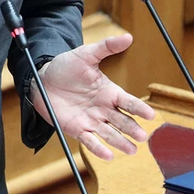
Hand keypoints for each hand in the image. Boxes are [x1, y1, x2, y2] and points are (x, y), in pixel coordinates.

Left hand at [31, 34, 155, 160]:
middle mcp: (103, 108)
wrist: (42, 79)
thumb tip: (128, 37)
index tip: (151, 115)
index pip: (128, 102)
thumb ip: (106, 47)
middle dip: (132, 129)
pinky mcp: (77, 129)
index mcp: (109, 92)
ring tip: (131, 150)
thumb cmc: (66, 66)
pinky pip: (90, 140)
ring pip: (109, 134)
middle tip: (143, 136)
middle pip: (122, 121)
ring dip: (120, 142)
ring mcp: (91, 120)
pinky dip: (98, 148)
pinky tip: (108, 156)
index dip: (139, 109)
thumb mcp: (86, 54)